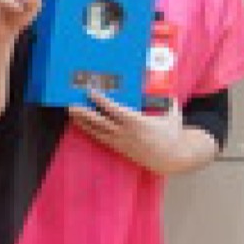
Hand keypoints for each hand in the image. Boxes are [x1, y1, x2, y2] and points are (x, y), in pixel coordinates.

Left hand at [69, 92, 192, 174]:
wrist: (172, 159)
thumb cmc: (173, 134)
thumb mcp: (172, 114)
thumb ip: (167, 100)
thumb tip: (166, 84)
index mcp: (136, 121)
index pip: (113, 108)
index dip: (100, 99)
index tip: (89, 91)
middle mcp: (124, 132)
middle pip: (99, 121)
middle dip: (83, 112)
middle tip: (70, 104)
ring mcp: (120, 142)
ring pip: (96, 131)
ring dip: (82, 122)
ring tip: (71, 113)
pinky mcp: (119, 149)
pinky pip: (100, 138)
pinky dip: (90, 131)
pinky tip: (82, 125)